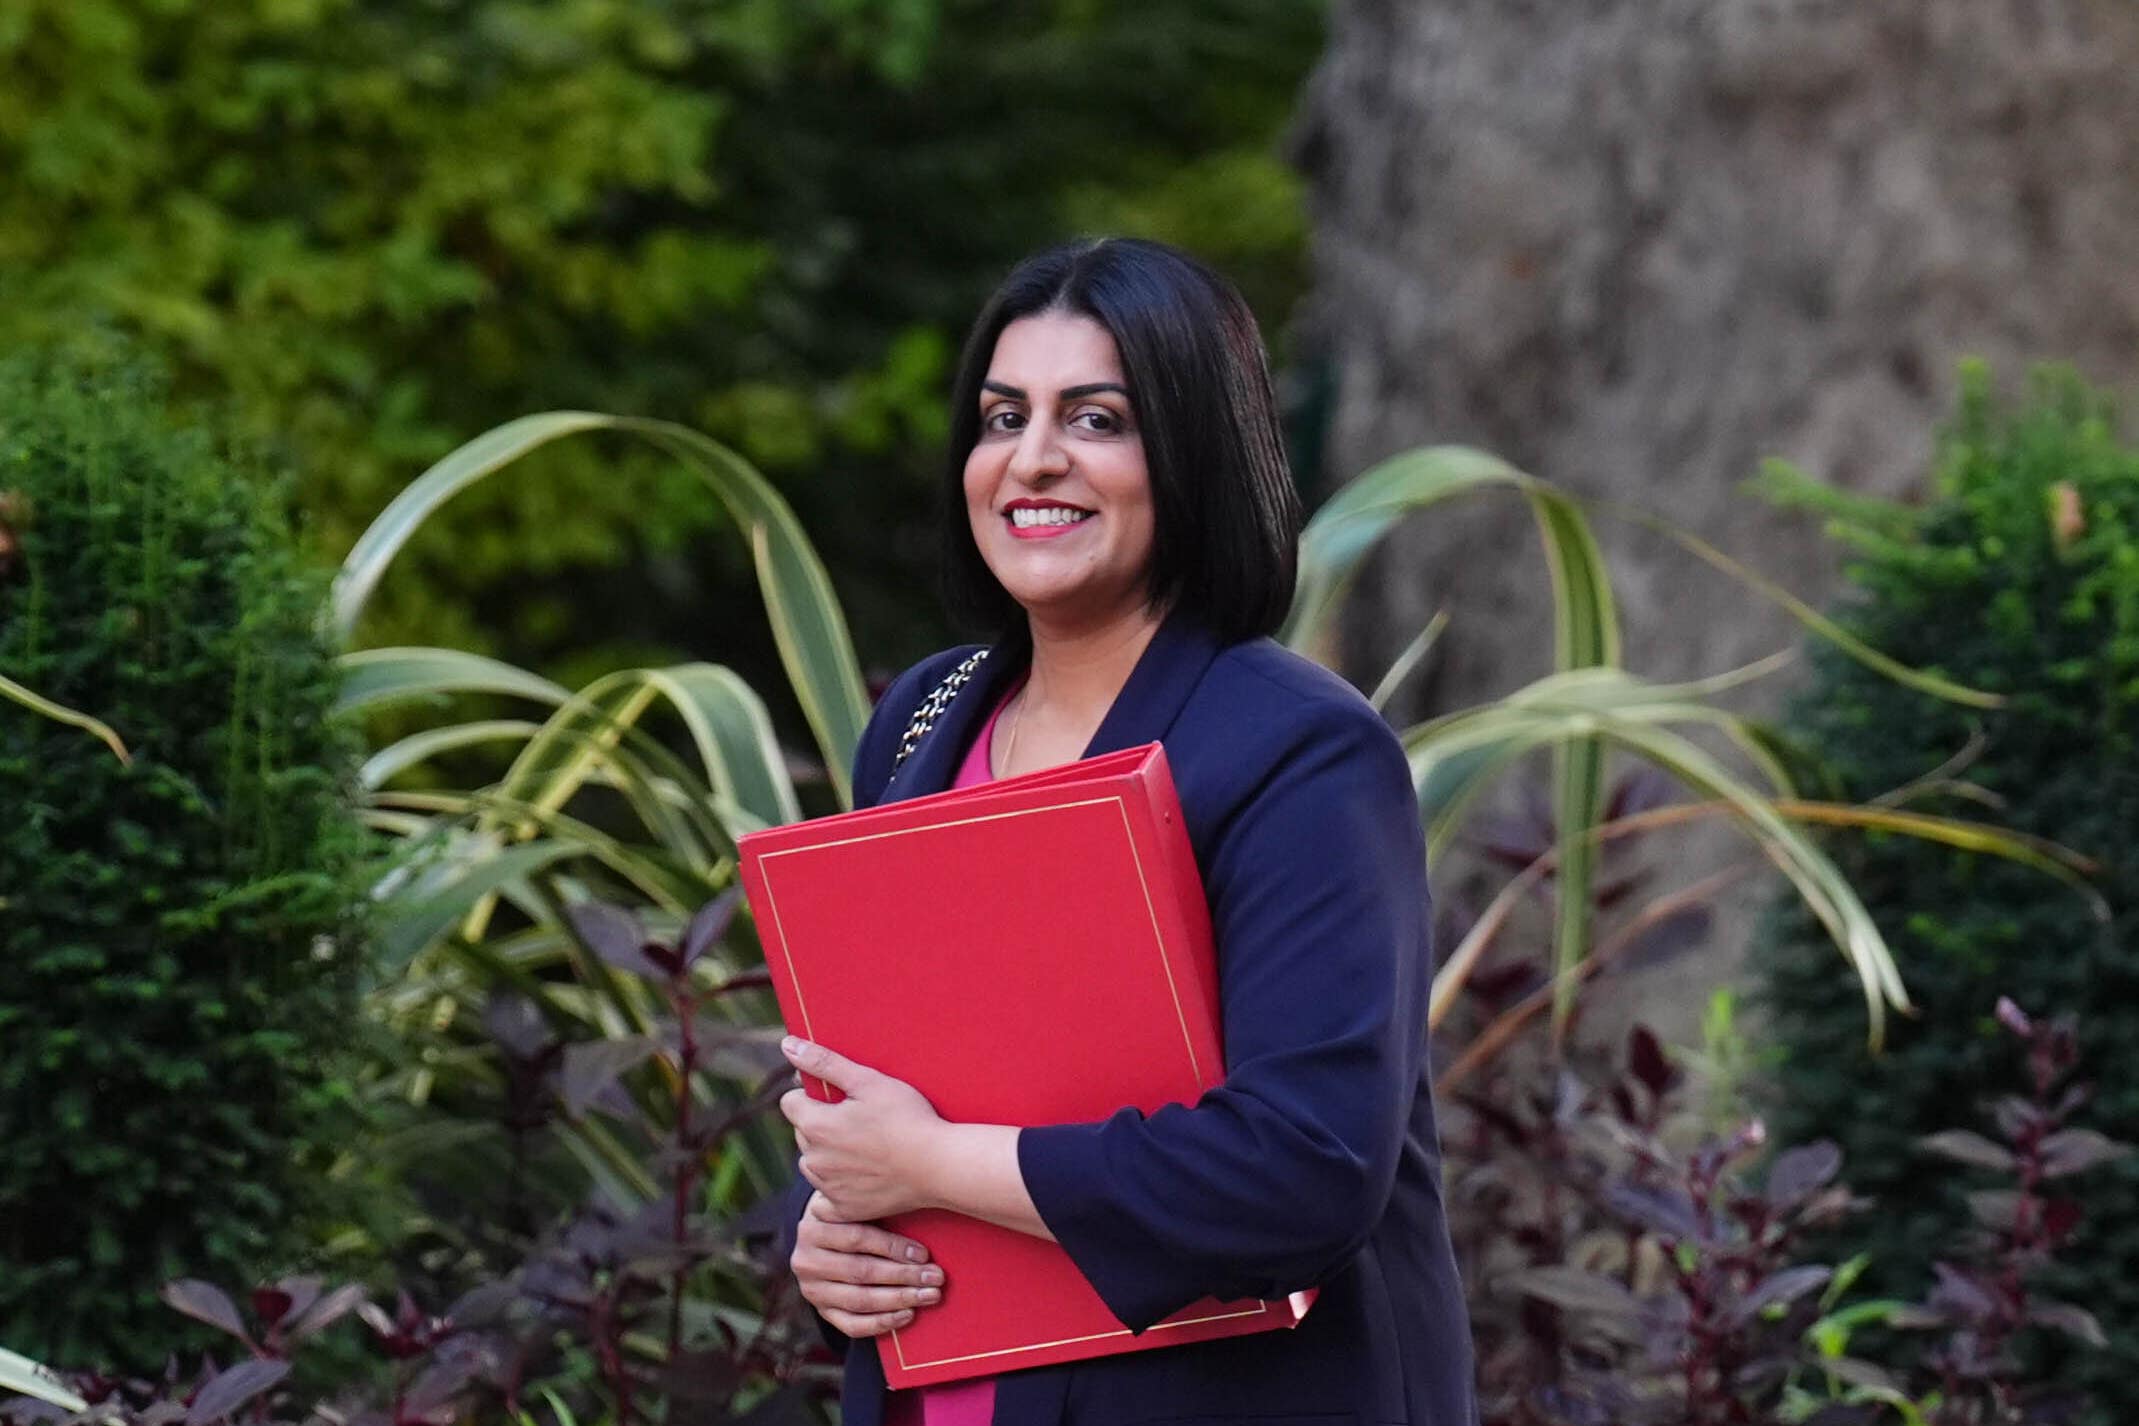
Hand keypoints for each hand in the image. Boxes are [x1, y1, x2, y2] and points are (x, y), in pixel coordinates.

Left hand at [779, 1036, 946, 1221]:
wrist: (938, 1165)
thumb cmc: (907, 1118)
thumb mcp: (868, 1081)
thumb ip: (824, 1062)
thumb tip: (788, 1044)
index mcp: (815, 1126)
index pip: (790, 1103)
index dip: (813, 1095)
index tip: (841, 1098)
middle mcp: (814, 1160)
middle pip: (802, 1133)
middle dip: (821, 1124)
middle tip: (860, 1121)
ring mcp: (828, 1188)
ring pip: (813, 1164)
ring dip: (827, 1155)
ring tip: (864, 1147)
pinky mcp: (844, 1210)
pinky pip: (825, 1198)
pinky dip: (837, 1187)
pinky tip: (861, 1176)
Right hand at [792, 1190, 943, 1337]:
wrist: (823, 1240)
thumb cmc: (850, 1218)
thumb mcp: (856, 1207)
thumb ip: (877, 1211)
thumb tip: (923, 1216)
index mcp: (813, 1228)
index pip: (857, 1239)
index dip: (892, 1247)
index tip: (924, 1254)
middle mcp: (806, 1261)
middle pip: (860, 1271)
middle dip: (903, 1276)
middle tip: (935, 1277)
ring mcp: (812, 1290)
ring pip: (860, 1300)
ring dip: (899, 1299)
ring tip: (929, 1295)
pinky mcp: (822, 1312)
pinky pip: (853, 1325)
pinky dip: (883, 1322)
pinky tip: (908, 1314)